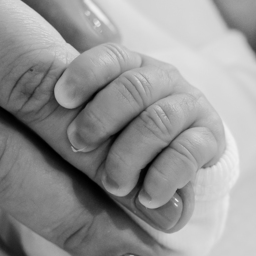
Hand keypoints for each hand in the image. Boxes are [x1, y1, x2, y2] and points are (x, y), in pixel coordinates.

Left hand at [55, 43, 225, 212]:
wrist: (166, 167)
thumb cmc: (116, 139)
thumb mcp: (89, 120)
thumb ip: (70, 107)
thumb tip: (46, 98)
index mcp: (130, 66)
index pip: (110, 57)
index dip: (84, 75)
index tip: (60, 99)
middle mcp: (162, 79)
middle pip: (133, 87)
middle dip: (100, 119)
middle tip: (78, 148)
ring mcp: (189, 106)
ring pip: (159, 120)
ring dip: (129, 156)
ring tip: (112, 186)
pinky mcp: (209, 139)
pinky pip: (189, 152)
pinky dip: (164, 177)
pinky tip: (146, 198)